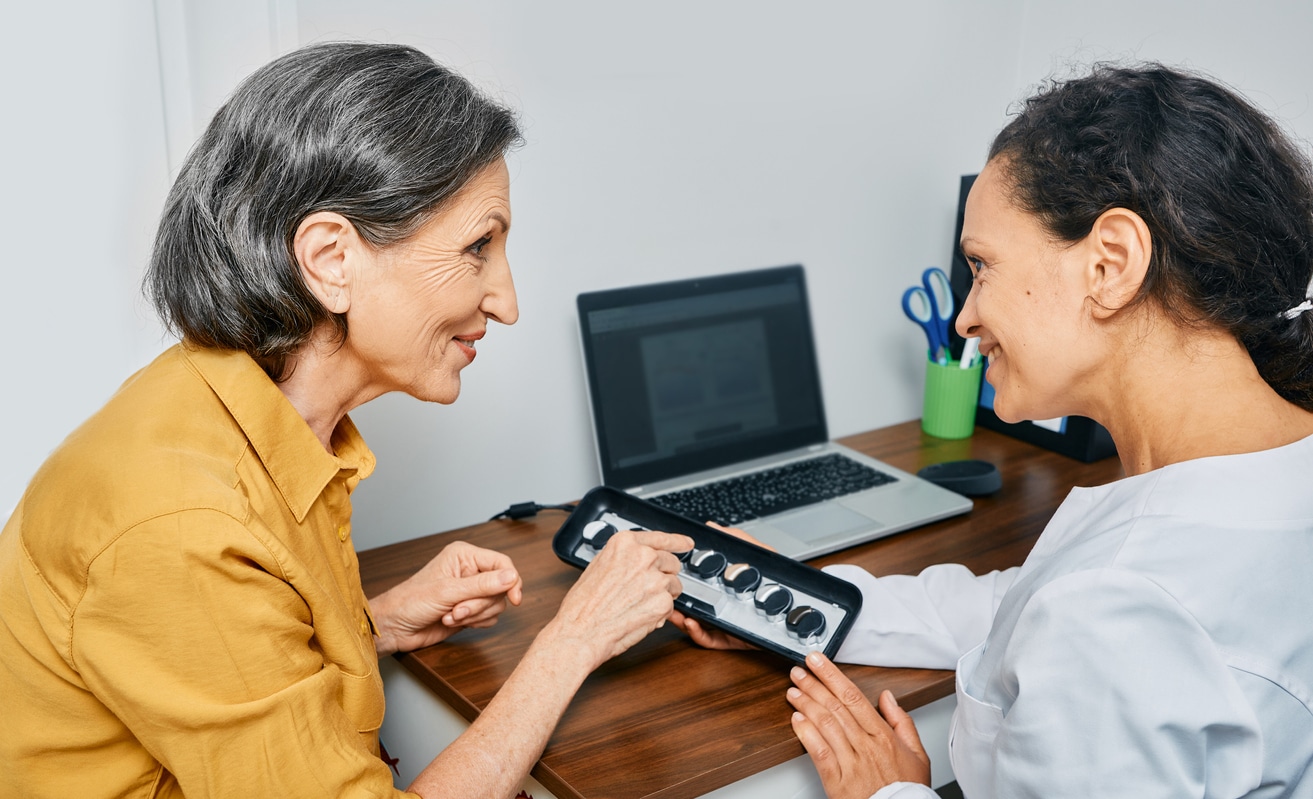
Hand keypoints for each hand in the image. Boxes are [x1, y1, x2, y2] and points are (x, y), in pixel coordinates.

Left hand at [369, 541, 523, 655]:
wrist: (394, 627)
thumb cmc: (410, 602)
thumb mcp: (448, 591)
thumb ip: (483, 585)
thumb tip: (511, 577)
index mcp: (464, 556)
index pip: (502, 563)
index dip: (512, 580)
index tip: (515, 599)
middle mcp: (470, 572)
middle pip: (501, 588)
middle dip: (481, 604)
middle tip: (459, 610)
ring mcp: (470, 592)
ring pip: (496, 605)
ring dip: (475, 615)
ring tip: (451, 615)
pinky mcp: (469, 610)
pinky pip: (488, 617)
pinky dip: (474, 623)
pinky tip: (452, 620)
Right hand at [550, 529, 691, 669]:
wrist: (581, 632)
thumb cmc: (583, 604)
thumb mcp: (599, 565)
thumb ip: (624, 557)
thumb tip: (640, 558)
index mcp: (626, 544)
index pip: (661, 538)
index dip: (677, 541)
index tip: (686, 543)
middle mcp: (643, 557)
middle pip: (671, 562)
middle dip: (663, 575)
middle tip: (645, 589)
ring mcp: (656, 579)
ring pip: (674, 585)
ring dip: (662, 595)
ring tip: (637, 605)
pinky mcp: (663, 603)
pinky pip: (670, 606)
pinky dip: (659, 612)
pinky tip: (638, 615)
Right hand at [668, 520, 768, 650]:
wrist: (798, 610)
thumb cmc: (779, 582)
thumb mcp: (761, 555)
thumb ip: (739, 540)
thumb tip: (714, 528)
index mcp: (723, 586)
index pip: (695, 583)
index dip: (679, 581)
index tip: (668, 575)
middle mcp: (720, 604)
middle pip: (690, 603)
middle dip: (674, 600)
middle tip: (665, 595)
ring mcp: (723, 622)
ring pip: (693, 622)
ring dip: (680, 618)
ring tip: (675, 611)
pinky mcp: (729, 639)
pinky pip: (708, 639)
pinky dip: (697, 633)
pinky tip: (693, 622)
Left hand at [787, 653, 930, 798]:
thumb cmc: (906, 790)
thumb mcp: (917, 754)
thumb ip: (902, 722)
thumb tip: (888, 697)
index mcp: (883, 736)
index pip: (853, 697)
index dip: (832, 676)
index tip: (818, 661)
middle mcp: (866, 746)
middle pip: (835, 707)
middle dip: (814, 684)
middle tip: (799, 670)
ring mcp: (851, 764)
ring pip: (825, 725)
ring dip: (806, 704)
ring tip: (793, 691)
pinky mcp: (837, 783)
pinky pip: (819, 753)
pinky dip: (806, 734)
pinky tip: (797, 720)